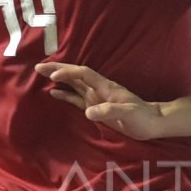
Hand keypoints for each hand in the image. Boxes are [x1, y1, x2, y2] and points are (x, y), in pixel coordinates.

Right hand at [34, 62, 163, 139]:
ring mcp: (96, 98)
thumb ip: (110, 111)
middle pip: (75, 75)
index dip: (69, 72)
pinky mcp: (95, 108)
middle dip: (58, 69)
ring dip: (59, 78)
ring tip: (41, 74)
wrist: (152, 123)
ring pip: (74, 84)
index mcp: (106, 87)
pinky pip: (76, 99)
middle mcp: (98, 89)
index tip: (54, 75)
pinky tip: (53, 93)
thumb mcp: (129, 114)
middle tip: (39, 66)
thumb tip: (89, 112)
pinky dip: (65, 95)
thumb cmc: (143, 118)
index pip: (84, 74)